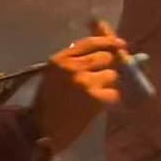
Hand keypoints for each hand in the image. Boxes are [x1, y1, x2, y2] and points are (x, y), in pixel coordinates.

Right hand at [34, 35, 121, 151]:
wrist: (41, 131)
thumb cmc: (48, 102)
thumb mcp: (56, 73)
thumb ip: (77, 55)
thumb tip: (101, 29)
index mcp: (60, 59)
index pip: (91, 43)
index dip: (108, 41)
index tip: (120, 44)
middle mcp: (73, 67)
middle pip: (106, 57)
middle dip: (107, 66)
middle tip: (98, 79)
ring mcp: (85, 82)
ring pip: (112, 74)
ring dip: (107, 84)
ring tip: (92, 95)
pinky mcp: (95, 98)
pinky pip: (114, 92)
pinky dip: (108, 99)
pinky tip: (95, 106)